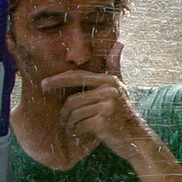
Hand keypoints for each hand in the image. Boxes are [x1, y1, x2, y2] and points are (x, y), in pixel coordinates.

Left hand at [39, 67, 153, 157]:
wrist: (137, 139)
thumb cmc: (124, 114)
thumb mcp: (121, 88)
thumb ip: (115, 66)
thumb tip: (119, 43)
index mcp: (109, 80)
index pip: (77, 76)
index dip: (58, 80)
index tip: (43, 85)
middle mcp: (109, 90)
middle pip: (73, 99)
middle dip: (63, 112)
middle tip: (60, 120)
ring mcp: (106, 105)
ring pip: (74, 113)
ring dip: (70, 124)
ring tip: (73, 128)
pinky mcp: (103, 121)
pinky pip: (79, 125)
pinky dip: (76, 131)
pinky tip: (80, 133)